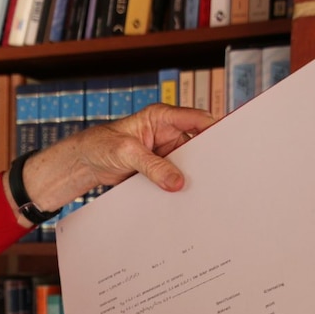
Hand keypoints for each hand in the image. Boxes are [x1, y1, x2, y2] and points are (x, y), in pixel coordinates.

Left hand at [79, 103, 215, 190]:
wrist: (85, 162)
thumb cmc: (101, 145)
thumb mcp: (127, 153)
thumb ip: (152, 167)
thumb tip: (176, 183)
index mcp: (162, 117)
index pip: (197, 119)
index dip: (215, 129)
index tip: (229, 144)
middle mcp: (168, 132)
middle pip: (197, 144)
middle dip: (206, 158)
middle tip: (218, 174)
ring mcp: (165, 152)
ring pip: (188, 163)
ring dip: (192, 175)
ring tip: (203, 189)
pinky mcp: (160, 169)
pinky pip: (175, 177)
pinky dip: (179, 185)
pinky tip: (186, 196)